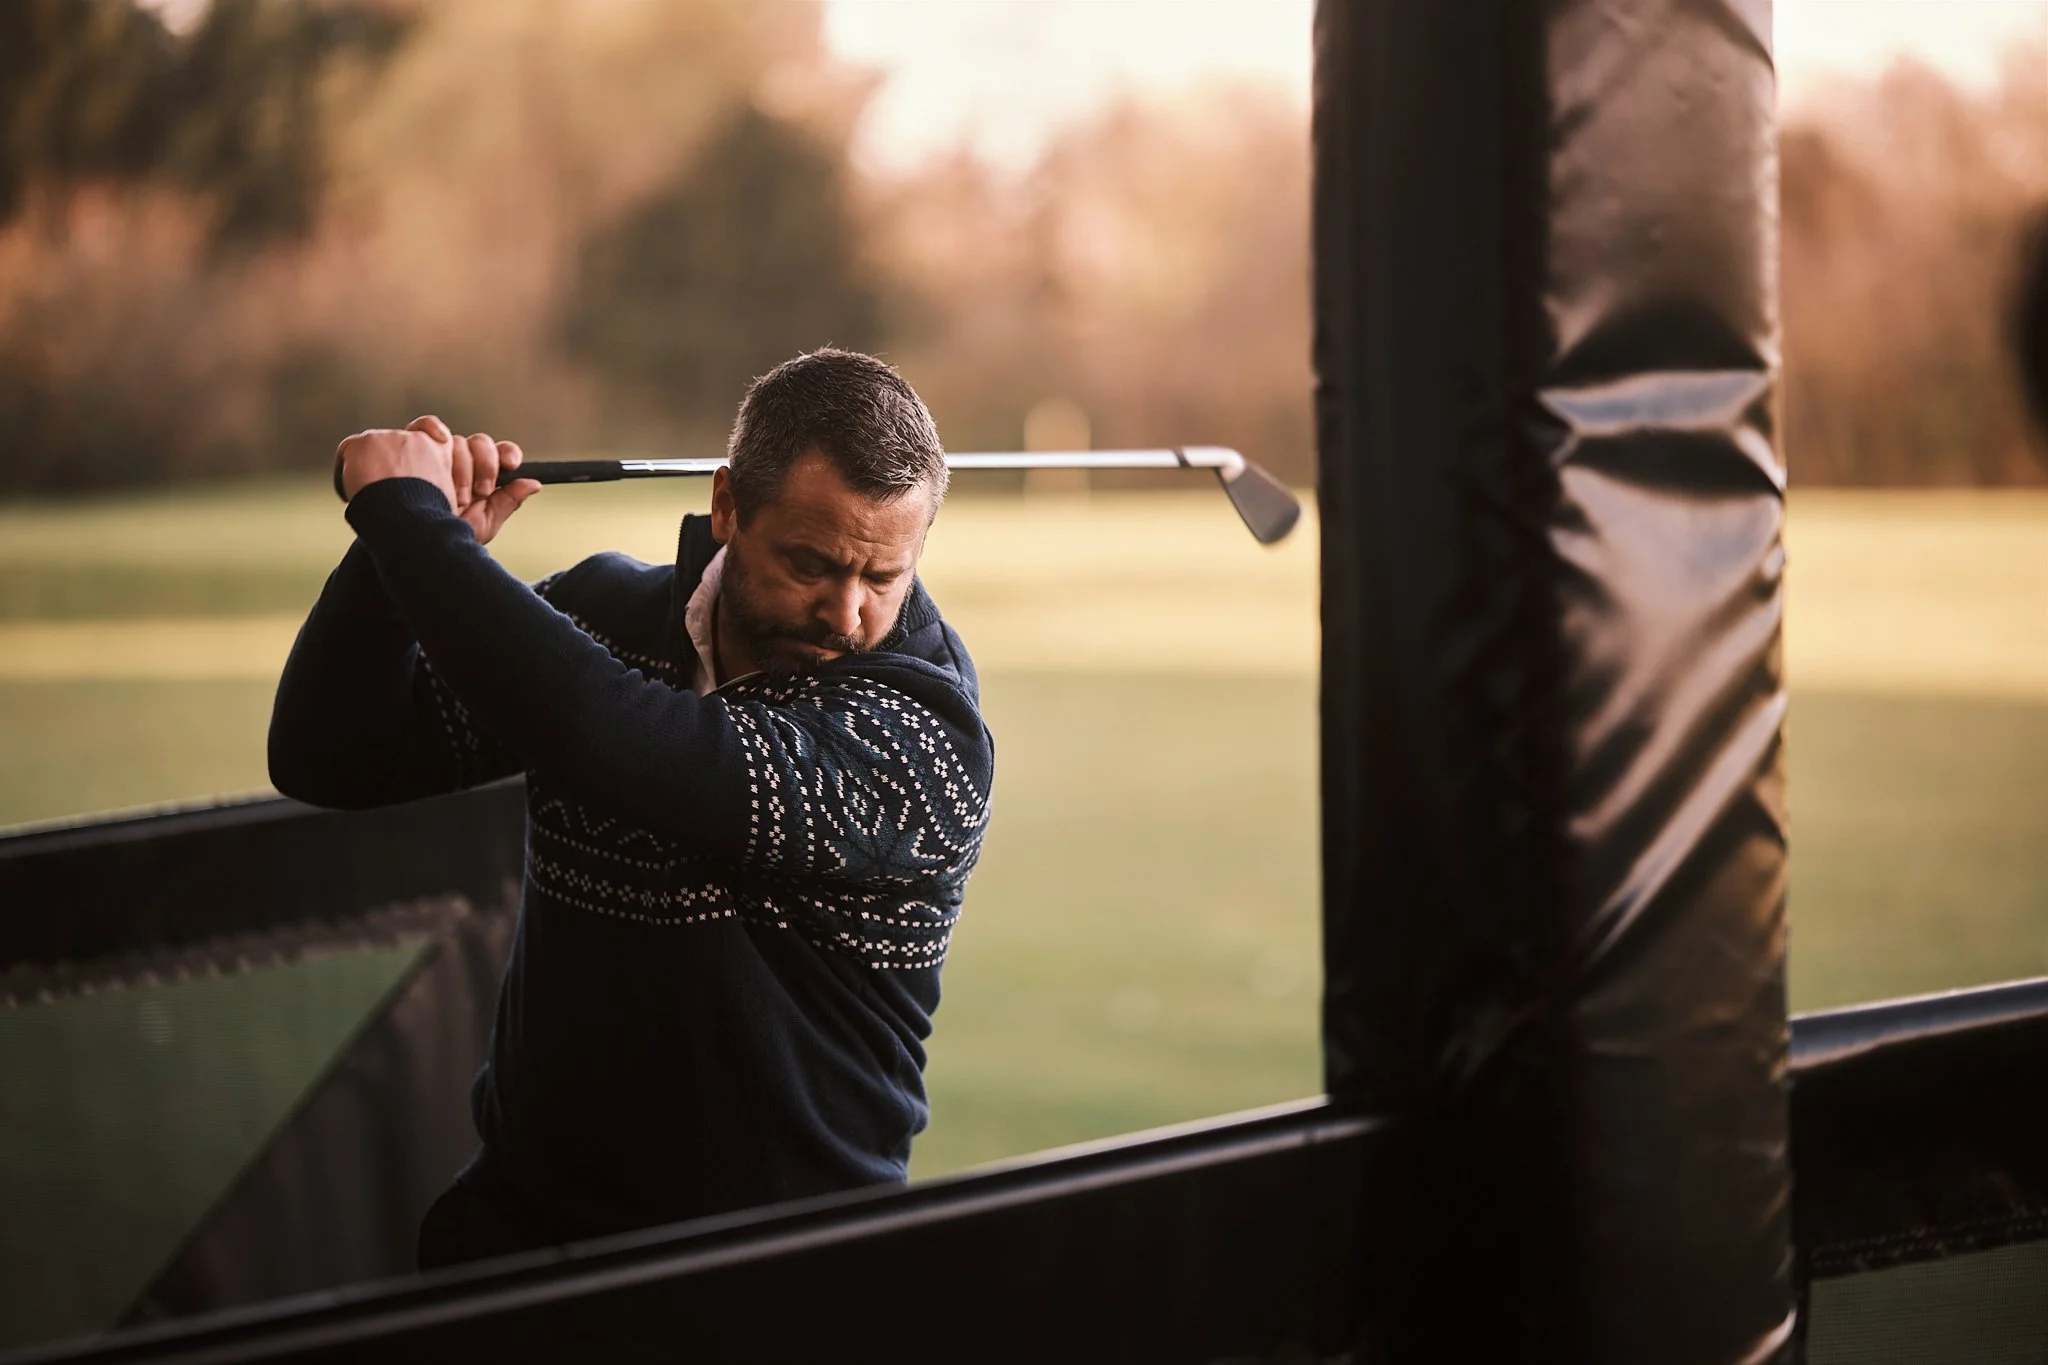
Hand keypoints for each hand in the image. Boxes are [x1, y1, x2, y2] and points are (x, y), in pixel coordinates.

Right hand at [335, 415, 539, 544]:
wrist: (405, 545)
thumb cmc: (439, 538)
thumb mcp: (480, 525)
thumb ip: (507, 502)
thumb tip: (534, 483)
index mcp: (475, 476)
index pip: (494, 453)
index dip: (504, 453)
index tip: (512, 463)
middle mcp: (455, 462)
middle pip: (475, 443)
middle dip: (482, 465)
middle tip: (479, 491)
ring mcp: (430, 454)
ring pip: (452, 438)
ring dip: (458, 464)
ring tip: (453, 494)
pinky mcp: (408, 449)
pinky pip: (419, 427)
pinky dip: (429, 429)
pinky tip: (434, 442)